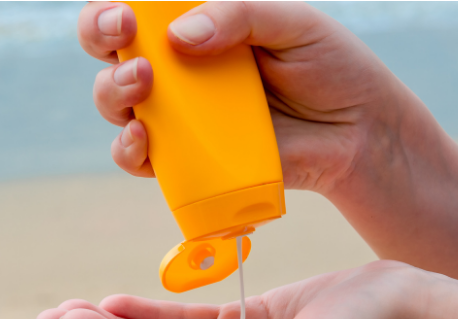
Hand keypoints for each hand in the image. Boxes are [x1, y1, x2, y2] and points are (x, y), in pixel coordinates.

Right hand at [80, 2, 403, 198]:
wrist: (356, 134)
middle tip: (125, 40)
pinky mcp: (187, 163)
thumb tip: (178, 36)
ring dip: (113, 93)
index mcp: (199, 24)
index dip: (113, 8)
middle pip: (112, 52)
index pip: (140, 9)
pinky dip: (129, 151)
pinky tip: (141, 139)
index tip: (124, 11)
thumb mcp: (292, 22)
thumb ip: (239, 16)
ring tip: (140, 86)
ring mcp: (180, 118)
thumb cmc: (328, 67)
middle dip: (102, 40)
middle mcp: (180, 70)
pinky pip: (140, 160)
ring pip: (117, 106)